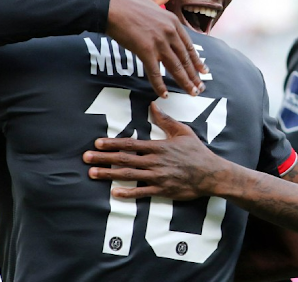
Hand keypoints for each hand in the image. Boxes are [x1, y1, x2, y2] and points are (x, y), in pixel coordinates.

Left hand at [83, 102, 224, 199]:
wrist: (212, 174)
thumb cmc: (197, 151)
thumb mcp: (183, 132)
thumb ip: (165, 120)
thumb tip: (153, 106)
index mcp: (158, 147)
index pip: (130, 144)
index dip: (112, 143)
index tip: (97, 142)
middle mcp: (155, 162)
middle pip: (124, 159)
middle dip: (103, 158)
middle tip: (86, 157)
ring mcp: (158, 177)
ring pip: (128, 175)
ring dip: (108, 174)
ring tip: (92, 173)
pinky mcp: (163, 190)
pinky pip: (142, 192)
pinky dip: (128, 193)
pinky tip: (114, 193)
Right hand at [106, 0, 208, 97]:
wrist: (109, 7)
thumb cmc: (127, 3)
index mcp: (172, 21)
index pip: (189, 46)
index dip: (197, 61)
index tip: (203, 71)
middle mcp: (169, 32)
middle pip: (185, 59)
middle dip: (194, 75)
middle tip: (200, 88)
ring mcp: (158, 42)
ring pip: (175, 67)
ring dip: (184, 82)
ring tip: (192, 93)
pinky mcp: (145, 50)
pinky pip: (155, 72)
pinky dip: (160, 85)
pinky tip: (165, 94)